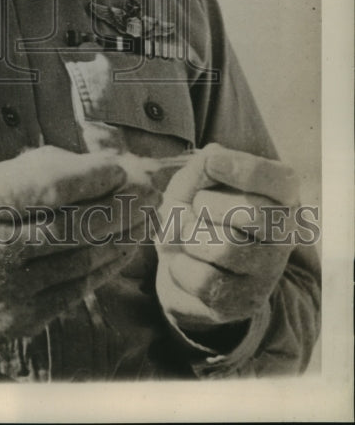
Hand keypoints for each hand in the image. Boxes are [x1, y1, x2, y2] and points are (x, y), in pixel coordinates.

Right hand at [0, 145, 159, 351]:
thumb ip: (37, 171)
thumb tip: (100, 164)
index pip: (47, 190)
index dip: (91, 178)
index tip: (120, 167)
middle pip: (72, 228)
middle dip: (118, 207)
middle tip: (146, 191)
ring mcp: (8, 292)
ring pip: (81, 261)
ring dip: (121, 237)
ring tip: (144, 217)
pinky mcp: (21, 320)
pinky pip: (77, 291)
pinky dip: (107, 268)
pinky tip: (124, 248)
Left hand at [155, 143, 299, 340]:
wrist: (187, 261)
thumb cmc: (197, 210)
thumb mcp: (196, 181)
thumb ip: (201, 167)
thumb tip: (209, 162)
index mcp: (282, 197)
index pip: (279, 181)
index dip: (242, 168)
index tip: (211, 163)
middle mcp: (286, 235)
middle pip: (251, 214)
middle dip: (207, 204)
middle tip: (196, 205)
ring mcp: (268, 272)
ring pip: (226, 248)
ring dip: (191, 236)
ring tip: (188, 234)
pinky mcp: (243, 302)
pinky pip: (204, 280)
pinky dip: (180, 265)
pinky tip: (185, 260)